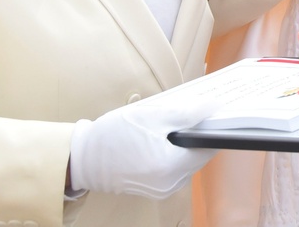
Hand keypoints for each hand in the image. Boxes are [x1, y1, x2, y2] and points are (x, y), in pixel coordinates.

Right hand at [69, 97, 218, 197]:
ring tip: (172, 126)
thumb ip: (187, 113)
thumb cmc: (115, 134)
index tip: (212, 114)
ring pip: (186, 164)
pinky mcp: (154, 190)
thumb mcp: (153, 115)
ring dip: (184, 145)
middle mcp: (170, 184)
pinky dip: (173, 155)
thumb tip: (213, 107)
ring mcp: (162, 190)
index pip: (208, 148)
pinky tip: (162, 140)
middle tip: (189, 114)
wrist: (84, 158)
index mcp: (171, 166)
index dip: (212, 129)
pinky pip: (174, 171)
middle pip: (198, 157)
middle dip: (196, 136)